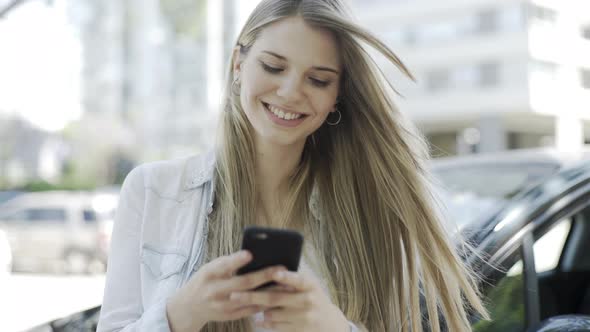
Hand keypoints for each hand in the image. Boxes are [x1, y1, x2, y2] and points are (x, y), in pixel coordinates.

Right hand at [166, 250, 284, 331]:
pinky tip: (277, 296)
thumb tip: (254, 256)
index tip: (250, 253)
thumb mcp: (210, 268)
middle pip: (242, 283)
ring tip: (285, 284)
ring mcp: (222, 305)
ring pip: (249, 298)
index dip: (236, 260)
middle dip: (263, 275)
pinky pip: (250, 310)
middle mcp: (214, 291)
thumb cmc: (205, 281)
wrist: (188, 307)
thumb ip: (228, 263)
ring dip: (269, 291)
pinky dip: (264, 303)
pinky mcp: (229, 316)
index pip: (223, 266)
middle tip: (281, 268)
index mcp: (209, 274)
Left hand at [229, 270, 349, 331]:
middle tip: (235, 295)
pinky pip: (275, 326)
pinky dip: (265, 322)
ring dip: (259, 309)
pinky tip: (259, 318)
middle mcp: (308, 300)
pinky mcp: (298, 329)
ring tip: (248, 303)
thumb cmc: (312, 297)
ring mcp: (303, 317)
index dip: (287, 277)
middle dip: (253, 296)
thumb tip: (269, 272)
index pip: (298, 279)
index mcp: (310, 285)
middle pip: (276, 298)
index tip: (275, 273)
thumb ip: (293, 279)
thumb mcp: (309, 285)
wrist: (328, 322)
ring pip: (272, 313)